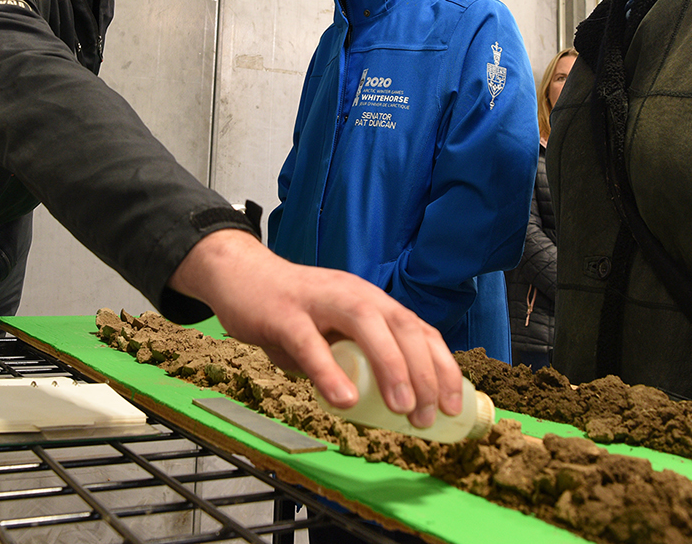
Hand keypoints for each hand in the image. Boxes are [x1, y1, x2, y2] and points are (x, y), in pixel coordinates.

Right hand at [167, 229, 462, 427]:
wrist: (239, 275)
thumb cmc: (290, 310)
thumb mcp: (332, 333)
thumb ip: (354, 361)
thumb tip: (381, 405)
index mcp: (370, 300)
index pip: (418, 330)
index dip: (440, 366)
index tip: (452, 404)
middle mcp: (354, 294)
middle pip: (402, 327)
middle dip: (423, 372)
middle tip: (428, 415)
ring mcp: (320, 300)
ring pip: (366, 326)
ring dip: (390, 367)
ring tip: (402, 408)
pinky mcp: (284, 313)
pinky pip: (310, 343)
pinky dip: (329, 372)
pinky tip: (342, 400)